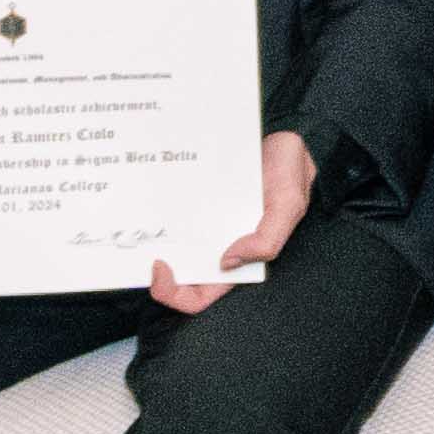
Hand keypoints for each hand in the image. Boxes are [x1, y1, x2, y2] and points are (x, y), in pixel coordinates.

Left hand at [149, 129, 313, 316]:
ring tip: (143, 231)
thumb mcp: (288, 206)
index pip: (201, 296)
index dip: (176, 295)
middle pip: (180, 280)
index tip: (163, 267)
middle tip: (147, 256)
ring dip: (156, 247)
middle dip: (158, 278)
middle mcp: (220, 248)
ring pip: (174, 252)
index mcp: (240, 261)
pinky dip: (163, 220)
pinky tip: (153, 206)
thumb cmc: (291, 173)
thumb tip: (228, 261)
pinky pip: (177, 221)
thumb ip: (267, 239)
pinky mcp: (201, 207)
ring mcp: (209, 228)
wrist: (287, 138)